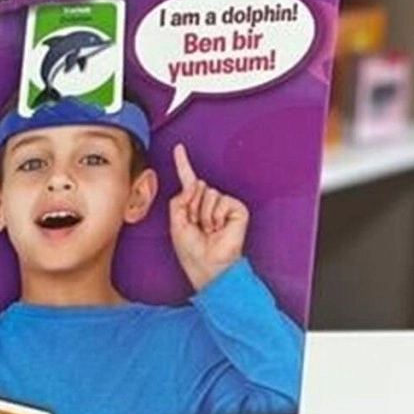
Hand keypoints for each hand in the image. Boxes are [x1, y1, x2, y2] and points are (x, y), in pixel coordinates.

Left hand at [168, 144, 248, 291]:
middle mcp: (209, 202)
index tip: (178, 147)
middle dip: (192, 206)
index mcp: (193, 204)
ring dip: (203, 214)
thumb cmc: (192, 249)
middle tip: (197, 226)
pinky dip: (216, 216)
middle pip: (196, 186)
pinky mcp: (237, 209)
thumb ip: (179, 199)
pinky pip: (221, 201)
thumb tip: (194, 184)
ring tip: (209, 230)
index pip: (188, 180)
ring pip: (208, 193)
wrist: (208, 265)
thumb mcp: (176, 222)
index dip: (183, 163)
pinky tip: (219, 228)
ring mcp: (224, 204)